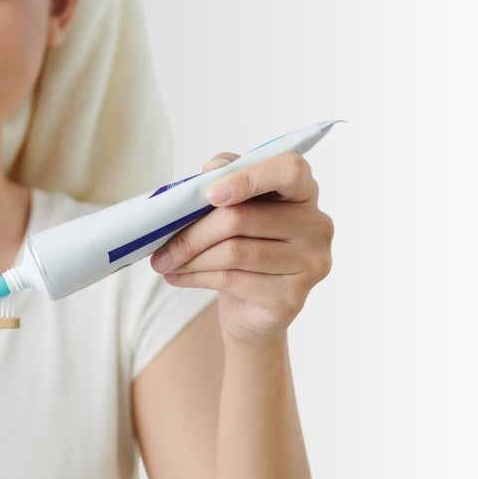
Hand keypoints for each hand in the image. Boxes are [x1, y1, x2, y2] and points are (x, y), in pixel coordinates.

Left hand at [149, 152, 333, 345]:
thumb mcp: (233, 211)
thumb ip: (226, 181)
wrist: (251, 310)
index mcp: (304, 193)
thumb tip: (211, 168)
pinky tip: (177, 277)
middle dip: (193, 232)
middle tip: (161, 244)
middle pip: (242, 218)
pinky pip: (232, 279)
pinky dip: (196, 277)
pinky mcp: (292, 296)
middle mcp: (317, 225)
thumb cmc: (242, 248)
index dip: (248, 177)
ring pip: (234, 252)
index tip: (209, 194)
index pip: (290, 170)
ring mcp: (310, 262)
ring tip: (164, 262)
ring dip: (190, 257)